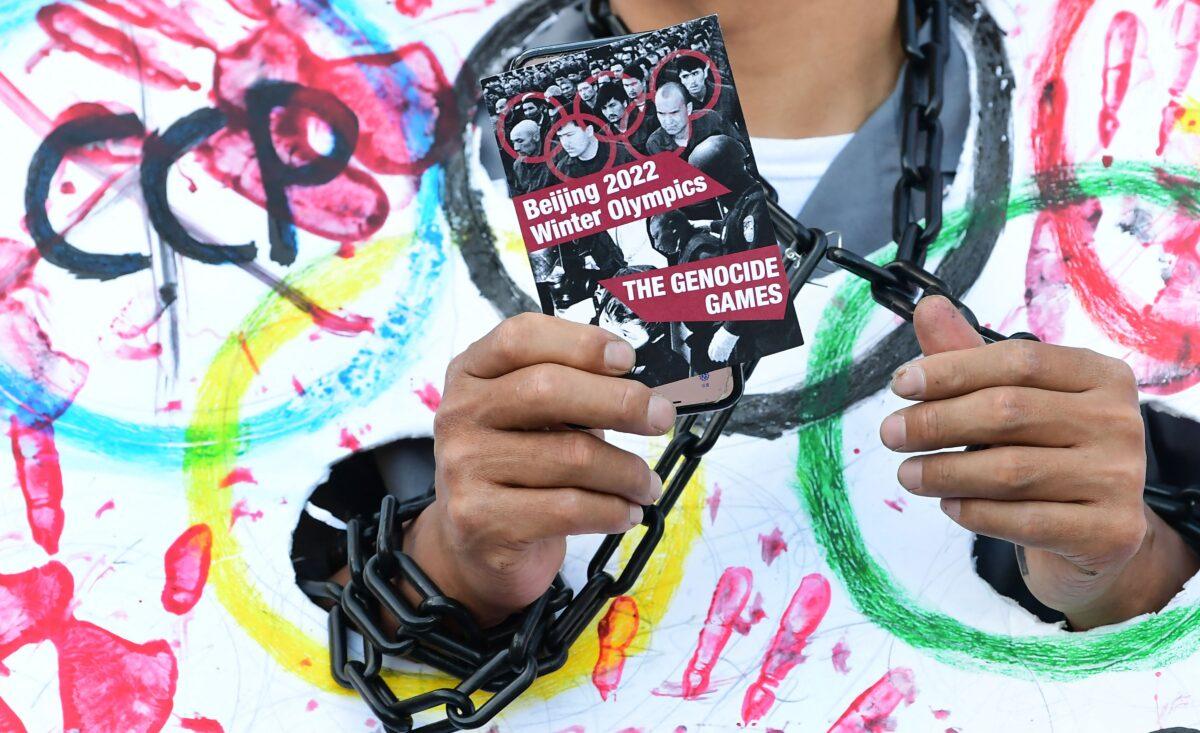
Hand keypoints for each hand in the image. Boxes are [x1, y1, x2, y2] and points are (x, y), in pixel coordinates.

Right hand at [409, 313, 675, 626]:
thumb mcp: (533, 419)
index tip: (627, 358)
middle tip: (660, 417)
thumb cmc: (518, 469)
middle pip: (546, 390)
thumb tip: (644, 394)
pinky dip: (613, 510)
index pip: (520, 337)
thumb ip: (573, 393)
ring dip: (627, 471)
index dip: (580, 342)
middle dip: (620, 401)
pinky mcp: (482, 520)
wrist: (476, 545)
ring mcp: (464, 468)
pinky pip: (570, 508)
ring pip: (571, 456)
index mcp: (471, 374)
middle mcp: (459, 414)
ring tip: (646, 483)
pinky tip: (625, 512)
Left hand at [707, 326, 738, 362]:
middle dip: (715, 358)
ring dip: (720, 359)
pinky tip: (725, 359)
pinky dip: (725, 357)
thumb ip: (715, 340)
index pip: (710, 351)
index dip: (711, 355)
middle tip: (716, 360)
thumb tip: (714, 343)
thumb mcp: (716, 335)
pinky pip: (726, 355)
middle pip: (715, 354)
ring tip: (720, 360)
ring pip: (720, 356)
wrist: (729, 331)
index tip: (711, 358)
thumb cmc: (723, 332)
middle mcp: (717, 346)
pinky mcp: (728, 349)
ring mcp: (722, 348)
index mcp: (713, 343)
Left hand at [883, 296, 1197, 628]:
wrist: (1095, 533)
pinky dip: (976, 512)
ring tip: (907, 473)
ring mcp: (1120, 479)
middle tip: (890, 433)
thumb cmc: (1046, 453)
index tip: (901, 384)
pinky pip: (1025, 520)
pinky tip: (948, 504)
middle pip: (1010, 411)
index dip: (952, 369)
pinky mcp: (1110, 532)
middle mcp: (1119, 421)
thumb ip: (969, 357)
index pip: (1018, 360)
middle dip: (937, 421)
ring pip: (1012, 470)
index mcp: (1100, 375)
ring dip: (944, 471)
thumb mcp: (1013, 399)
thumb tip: (927, 307)